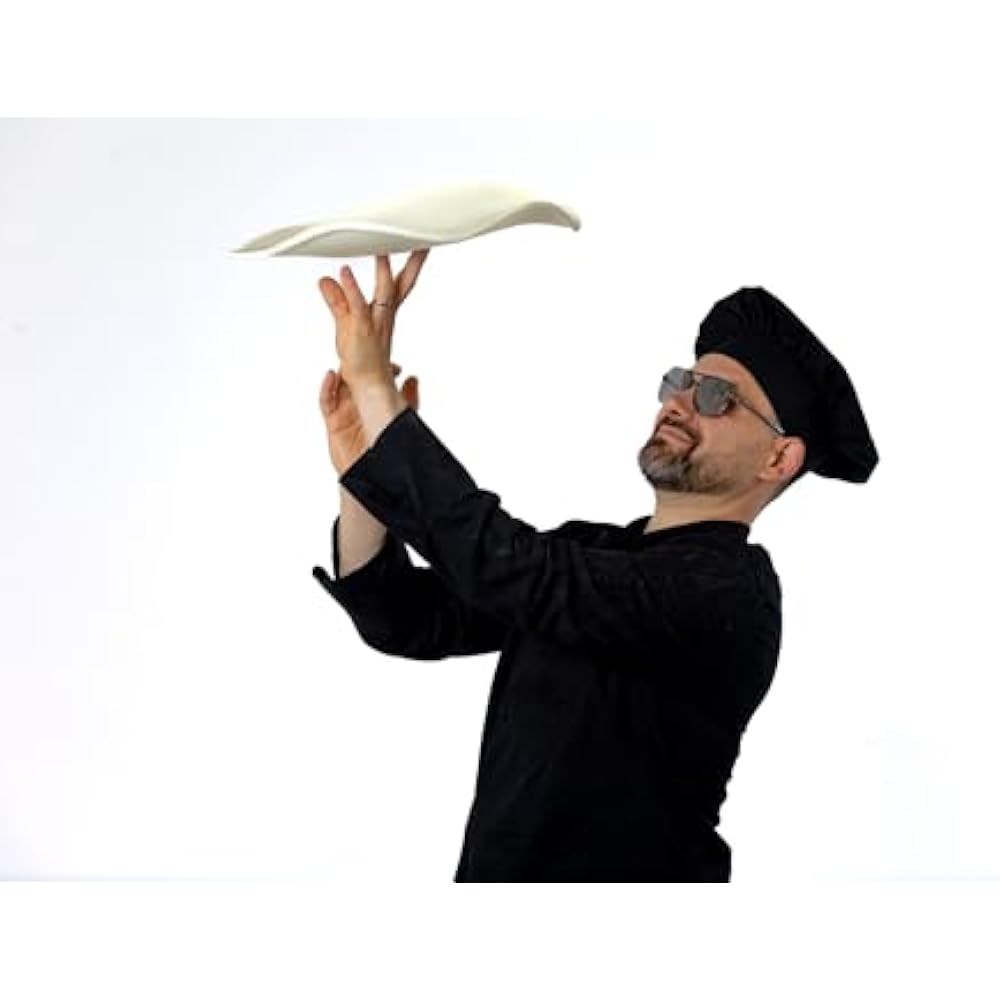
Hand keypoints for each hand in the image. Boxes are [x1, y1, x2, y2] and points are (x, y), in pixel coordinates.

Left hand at [318, 249, 429, 389]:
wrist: (367, 386)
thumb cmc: (360, 359)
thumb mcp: (345, 322)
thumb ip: (337, 299)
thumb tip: (327, 280)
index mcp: (384, 313)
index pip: (397, 283)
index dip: (407, 264)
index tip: (417, 245)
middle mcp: (385, 316)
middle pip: (401, 284)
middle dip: (413, 262)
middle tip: (424, 241)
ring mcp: (376, 323)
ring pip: (384, 291)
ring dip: (383, 268)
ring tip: (382, 246)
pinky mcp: (361, 330)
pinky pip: (357, 306)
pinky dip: (351, 288)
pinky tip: (344, 272)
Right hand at [320, 363, 419, 475]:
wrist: (377, 473)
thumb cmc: (392, 448)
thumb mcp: (403, 418)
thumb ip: (408, 398)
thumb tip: (413, 377)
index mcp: (380, 402)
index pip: (376, 375)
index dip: (377, 363)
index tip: (381, 354)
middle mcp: (363, 404)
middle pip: (355, 376)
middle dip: (355, 362)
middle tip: (356, 348)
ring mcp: (347, 412)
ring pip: (340, 384)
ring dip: (341, 371)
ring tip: (345, 360)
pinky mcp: (334, 422)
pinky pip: (326, 400)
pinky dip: (327, 387)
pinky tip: (331, 376)